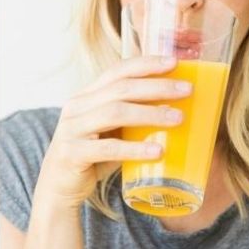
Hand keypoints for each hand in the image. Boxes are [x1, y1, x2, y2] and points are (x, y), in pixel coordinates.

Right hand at [34, 55, 191, 212]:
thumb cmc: (95, 155)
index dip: (146, 64)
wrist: (60, 186)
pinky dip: (135, 149)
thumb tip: (181, 108)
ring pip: (115, 113)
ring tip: (179, 118)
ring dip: (151, 114)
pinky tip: (158, 151)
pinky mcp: (72, 154)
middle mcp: (77, 107)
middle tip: (188, 90)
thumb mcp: (115, 130)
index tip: (175, 62)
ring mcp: (72, 129)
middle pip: (121, 89)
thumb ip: (136, 117)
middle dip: (157, 86)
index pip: (117, 71)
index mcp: (88, 96)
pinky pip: (108, 148)